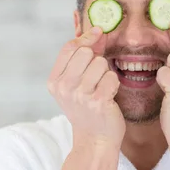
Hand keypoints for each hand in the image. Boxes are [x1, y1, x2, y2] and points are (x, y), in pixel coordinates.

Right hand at [47, 27, 124, 148]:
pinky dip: (114, 85)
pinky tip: (109, 97)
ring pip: (101, 63)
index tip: (99, 33)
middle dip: (97, 60)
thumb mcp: (75, 83)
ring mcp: (80, 95)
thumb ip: (83, 56)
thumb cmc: (87, 107)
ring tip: (102, 89)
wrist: (94, 139)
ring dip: (106, 74)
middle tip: (97, 77)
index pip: (69, 47)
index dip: (87, 37)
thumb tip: (98, 30)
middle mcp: (64, 87)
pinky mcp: (97, 102)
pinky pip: (112, 77)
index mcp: (54, 81)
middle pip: (86, 52)